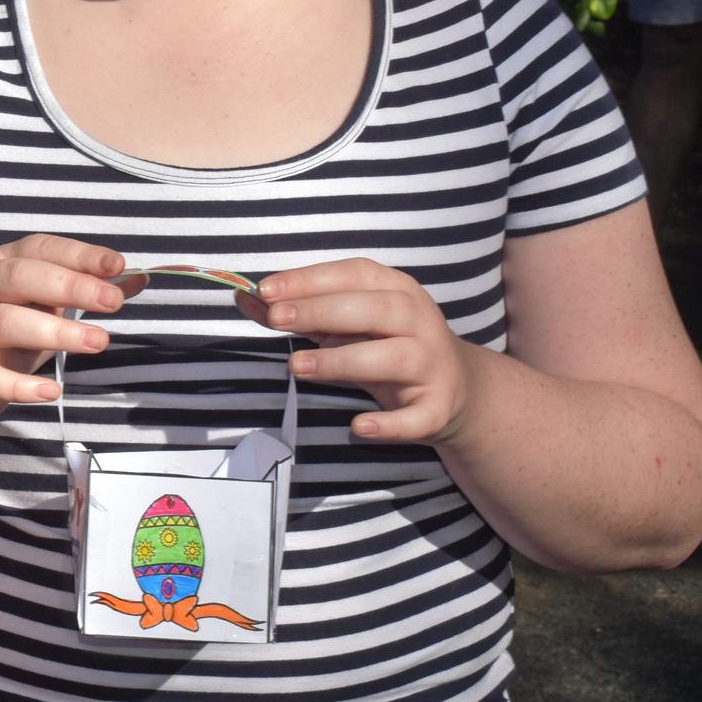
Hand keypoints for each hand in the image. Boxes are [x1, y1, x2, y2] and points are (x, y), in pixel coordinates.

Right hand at [0, 235, 126, 427]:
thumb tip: (140, 278)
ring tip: (98, 342)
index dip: (79, 254)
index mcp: (4, 263)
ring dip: (53, 331)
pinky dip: (18, 385)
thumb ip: (89, 290)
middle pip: (18, 277)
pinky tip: (51, 391)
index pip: (40, 249)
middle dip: (69, 286)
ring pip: (3, 321)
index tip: (117, 266)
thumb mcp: (48, 305)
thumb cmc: (12, 331)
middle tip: (114, 303)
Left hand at [240, 259, 472, 442]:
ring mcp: (433, 365)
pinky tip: (359, 426)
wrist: (458, 389)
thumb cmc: (384, 345)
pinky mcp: (438, 408)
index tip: (266, 289)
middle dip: (321, 311)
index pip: (354, 275)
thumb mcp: (344, 324)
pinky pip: (416, 418)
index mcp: (397, 290)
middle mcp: (420, 321)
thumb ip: (298, 310)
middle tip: (275, 319)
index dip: (310, 279)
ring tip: (297, 366)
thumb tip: (243, 297)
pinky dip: (389, 424)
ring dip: (342, 361)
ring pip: (393, 358)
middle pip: (374, 310)